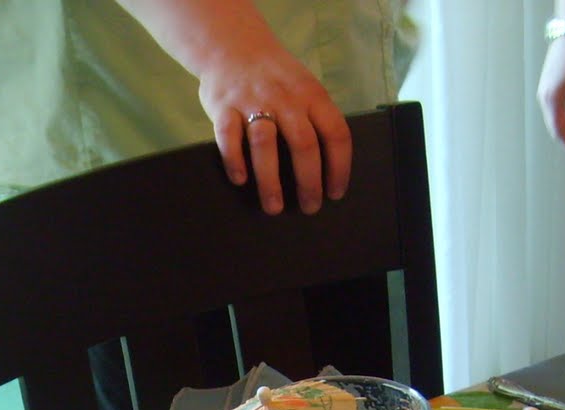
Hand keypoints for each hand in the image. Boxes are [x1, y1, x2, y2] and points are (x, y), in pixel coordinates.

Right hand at [198, 48, 350, 214]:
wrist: (233, 46)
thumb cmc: (274, 77)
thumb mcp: (304, 87)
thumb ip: (315, 118)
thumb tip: (328, 166)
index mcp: (311, 95)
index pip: (335, 133)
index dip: (339, 167)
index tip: (335, 192)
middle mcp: (285, 98)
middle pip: (303, 144)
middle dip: (309, 181)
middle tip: (309, 207)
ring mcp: (253, 102)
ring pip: (265, 144)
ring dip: (270, 180)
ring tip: (274, 207)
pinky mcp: (224, 107)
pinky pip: (229, 137)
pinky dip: (234, 161)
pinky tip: (240, 180)